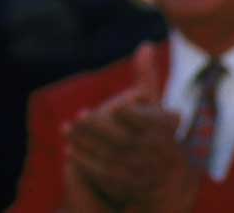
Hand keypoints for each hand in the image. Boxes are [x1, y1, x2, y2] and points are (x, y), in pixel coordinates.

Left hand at [64, 46, 199, 211]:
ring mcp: (144, 173)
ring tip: (67, 131)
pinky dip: (86, 163)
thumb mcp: (154, 106)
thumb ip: (147, 78)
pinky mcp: (129, 188)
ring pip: (112, 158)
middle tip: (78, 116)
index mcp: (166, 131)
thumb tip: (144, 45)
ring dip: (86, 144)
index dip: (132, 115)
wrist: (163, 179)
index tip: (113, 107)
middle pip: (125, 140)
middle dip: (98, 128)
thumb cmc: (154, 132)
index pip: (149, 122)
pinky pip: (105, 176)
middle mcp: (159, 154)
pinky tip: (70, 151)